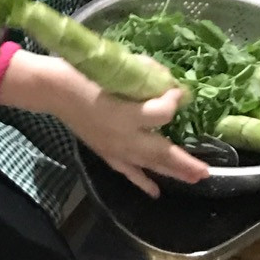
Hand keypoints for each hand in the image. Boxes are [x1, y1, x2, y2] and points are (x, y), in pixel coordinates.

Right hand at [60, 83, 209, 197]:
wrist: (54, 89)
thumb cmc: (85, 73)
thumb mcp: (119, 67)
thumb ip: (146, 73)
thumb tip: (166, 80)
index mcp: (128, 113)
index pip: (163, 113)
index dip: (175, 100)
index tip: (180, 91)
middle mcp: (124, 136)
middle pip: (161, 152)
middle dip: (184, 162)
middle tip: (205, 171)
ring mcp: (115, 148)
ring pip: (149, 164)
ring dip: (172, 173)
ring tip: (194, 179)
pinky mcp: (105, 152)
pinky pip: (127, 171)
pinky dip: (142, 182)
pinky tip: (155, 192)